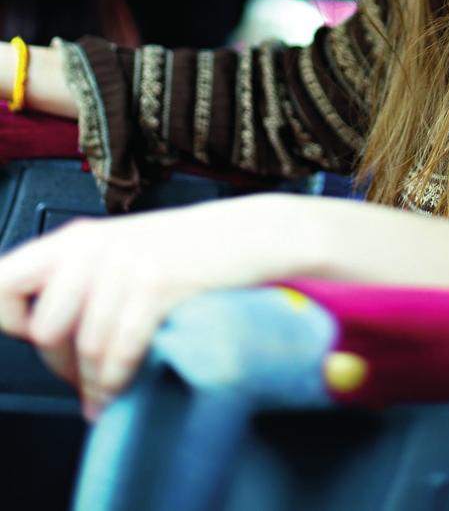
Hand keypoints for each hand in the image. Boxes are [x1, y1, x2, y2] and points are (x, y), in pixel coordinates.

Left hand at [0, 194, 310, 419]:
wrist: (250, 232)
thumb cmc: (190, 247)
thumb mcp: (123, 250)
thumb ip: (79, 281)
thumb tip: (41, 336)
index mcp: (75, 239)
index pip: (2, 282)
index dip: (6, 320)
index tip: (28, 339)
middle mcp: (91, 248)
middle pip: (45, 332)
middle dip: (65, 367)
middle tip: (87, 377)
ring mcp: (124, 264)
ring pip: (85, 348)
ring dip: (97, 382)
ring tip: (109, 391)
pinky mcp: (156, 283)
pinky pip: (120, 350)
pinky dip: (121, 378)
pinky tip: (127, 384)